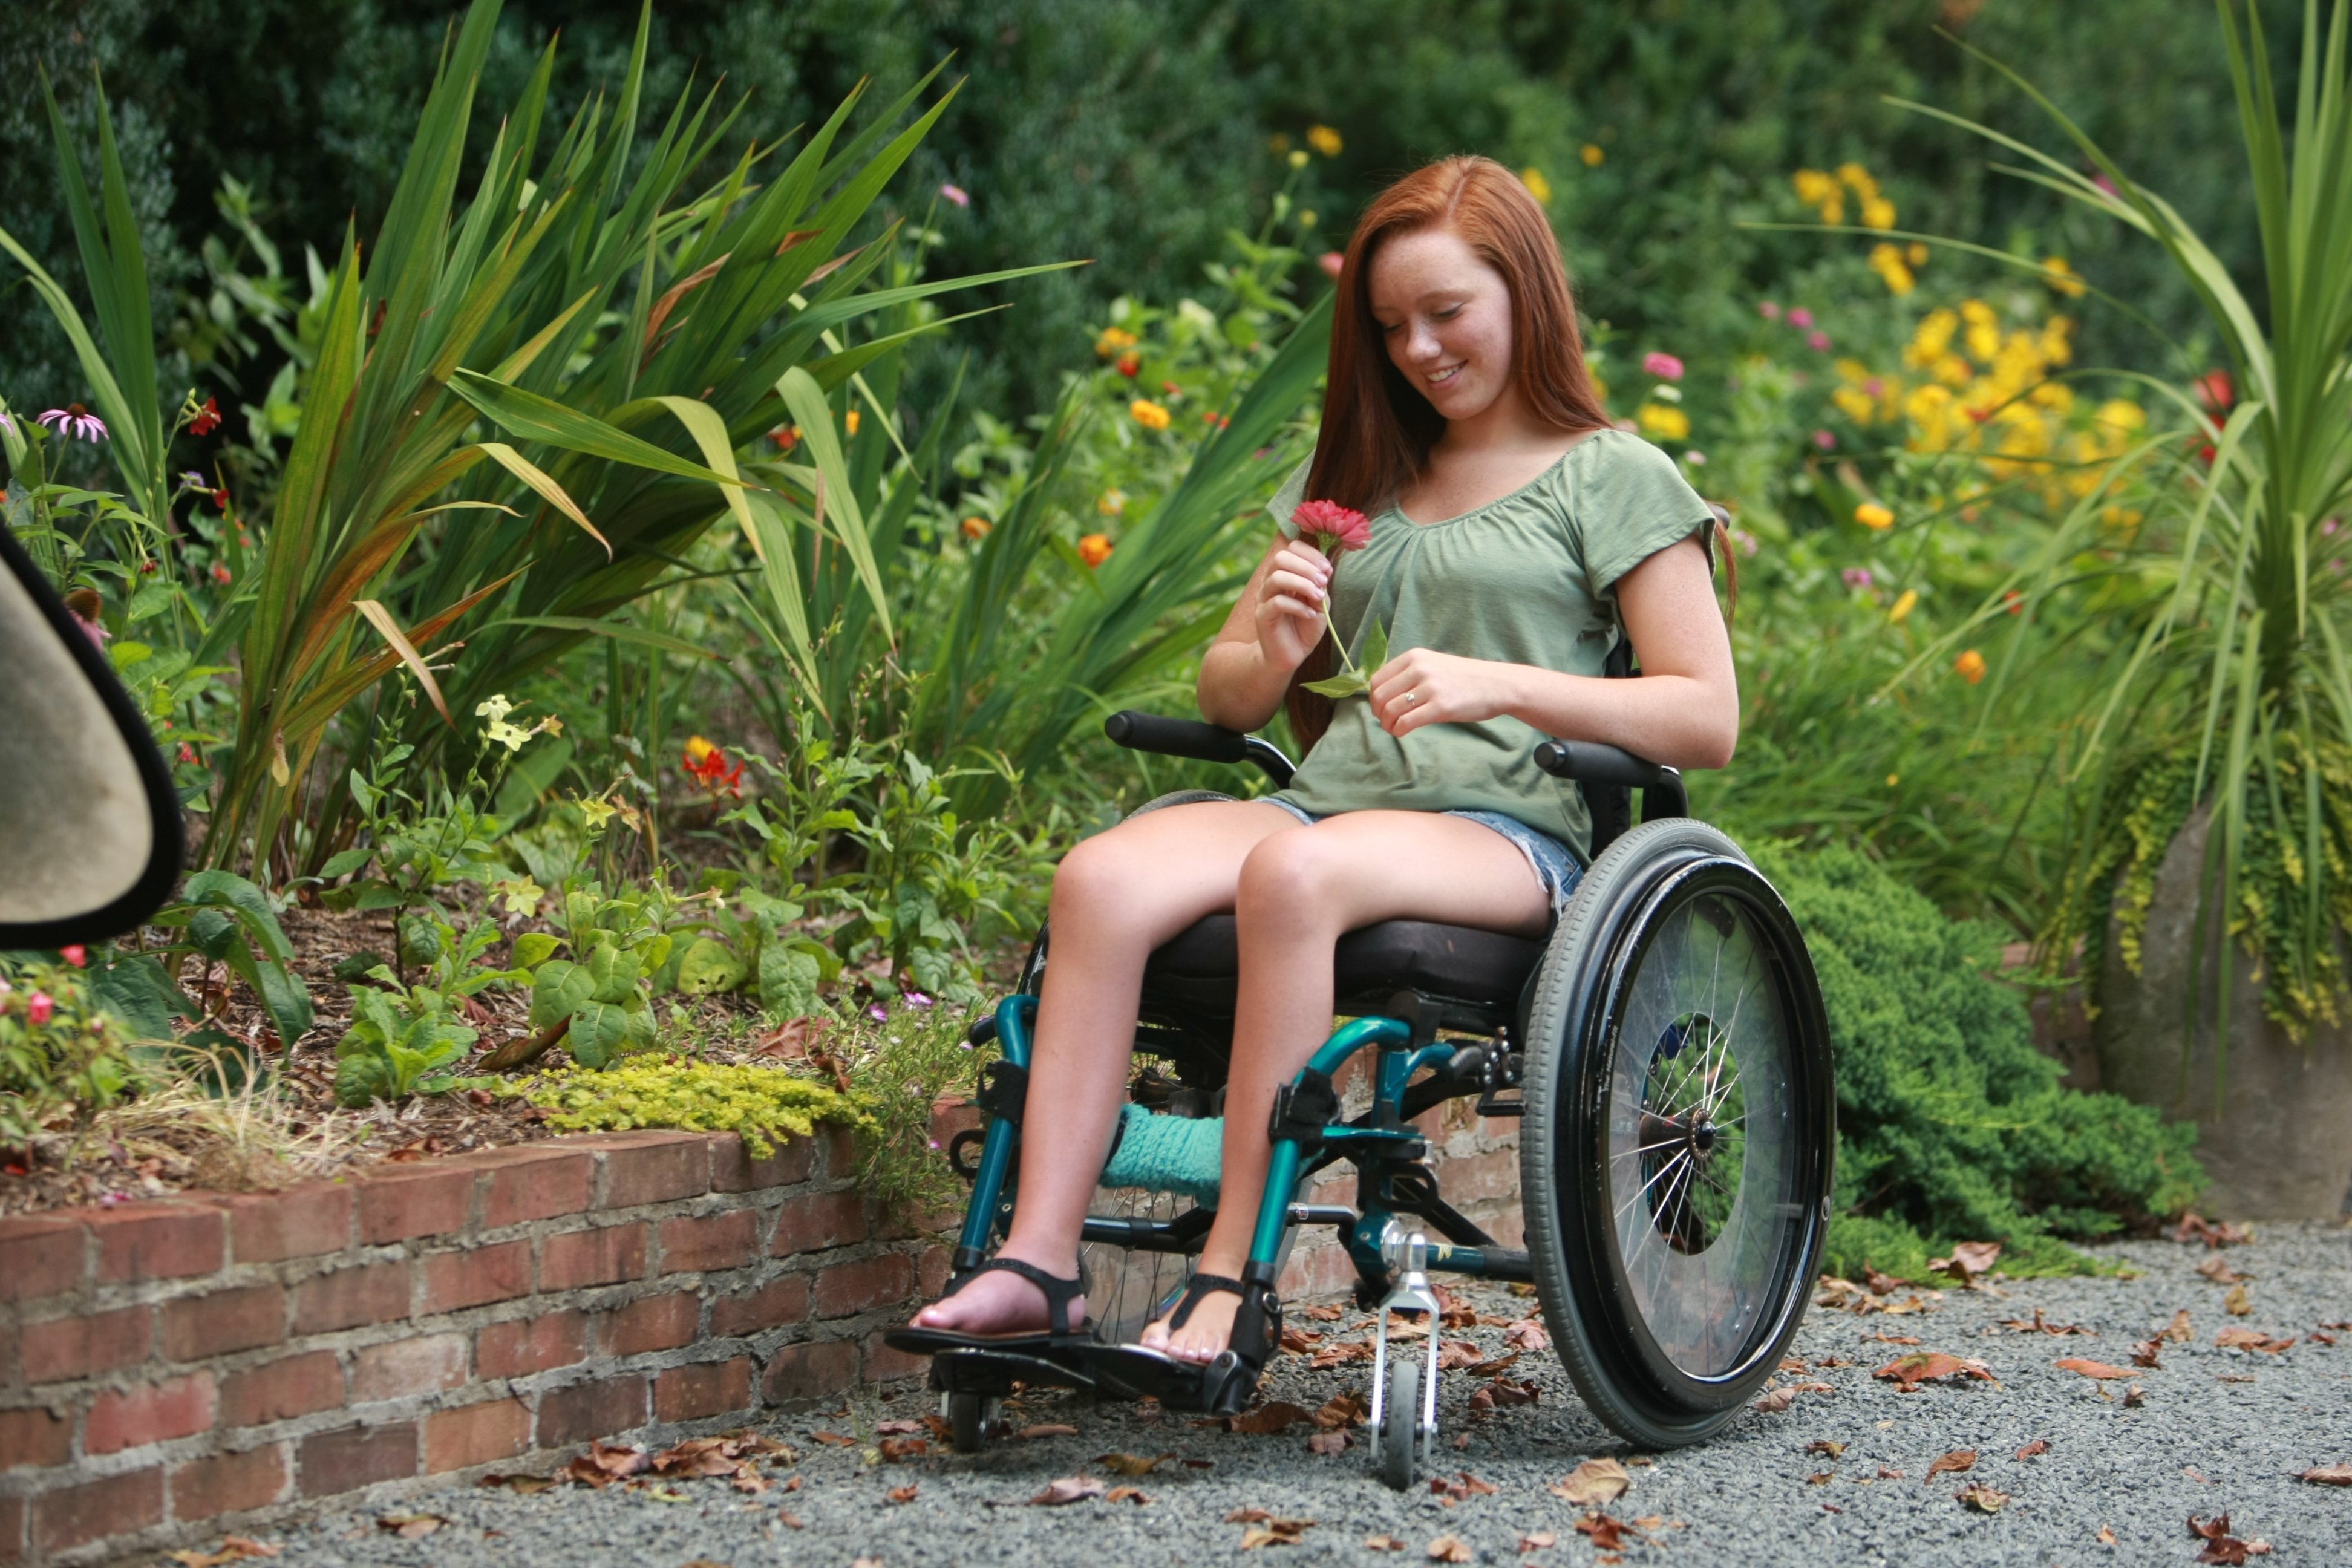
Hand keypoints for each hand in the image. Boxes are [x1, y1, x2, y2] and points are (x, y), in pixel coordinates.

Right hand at [1255, 539, 1333, 673]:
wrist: (1290, 655)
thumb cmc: (1305, 627)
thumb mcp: (1319, 604)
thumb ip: (1320, 586)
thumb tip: (1323, 571)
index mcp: (1285, 573)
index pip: (1292, 548)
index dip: (1311, 554)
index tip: (1328, 570)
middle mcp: (1270, 582)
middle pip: (1281, 557)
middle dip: (1307, 566)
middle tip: (1323, 581)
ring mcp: (1264, 598)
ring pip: (1277, 577)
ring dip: (1303, 584)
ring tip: (1318, 598)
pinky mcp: (1262, 616)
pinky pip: (1277, 602)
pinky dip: (1297, 607)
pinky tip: (1309, 615)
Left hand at [1368, 647, 1521, 736]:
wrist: (1499, 684)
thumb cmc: (1465, 678)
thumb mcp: (1434, 665)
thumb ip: (1410, 674)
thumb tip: (1382, 694)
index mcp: (1415, 657)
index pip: (1377, 679)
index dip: (1374, 698)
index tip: (1381, 707)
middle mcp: (1419, 669)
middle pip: (1379, 696)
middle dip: (1378, 713)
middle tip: (1387, 721)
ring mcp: (1430, 687)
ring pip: (1390, 710)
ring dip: (1387, 724)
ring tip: (1394, 729)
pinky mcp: (1441, 707)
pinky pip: (1406, 722)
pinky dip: (1398, 731)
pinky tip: (1402, 732)